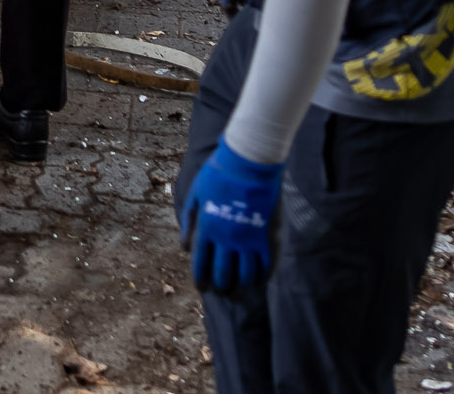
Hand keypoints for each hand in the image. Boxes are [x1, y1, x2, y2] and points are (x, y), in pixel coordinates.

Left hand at [182, 139, 282, 292]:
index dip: (201, 279)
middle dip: (221, 287)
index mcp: (206, 228)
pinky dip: (263, 276)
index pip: (201, 264)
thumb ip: (189, 221)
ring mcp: (249, 239)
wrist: (249, 161)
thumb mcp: (196, 194)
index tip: (202, 288)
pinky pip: (267, 265)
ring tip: (241, 288)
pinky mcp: (268, 236)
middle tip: (222, 292)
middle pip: (223, 274)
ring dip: (242, 285)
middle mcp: (226, 238)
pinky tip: (260, 279)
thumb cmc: (219, 173)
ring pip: (246, 275)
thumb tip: (185, 247)